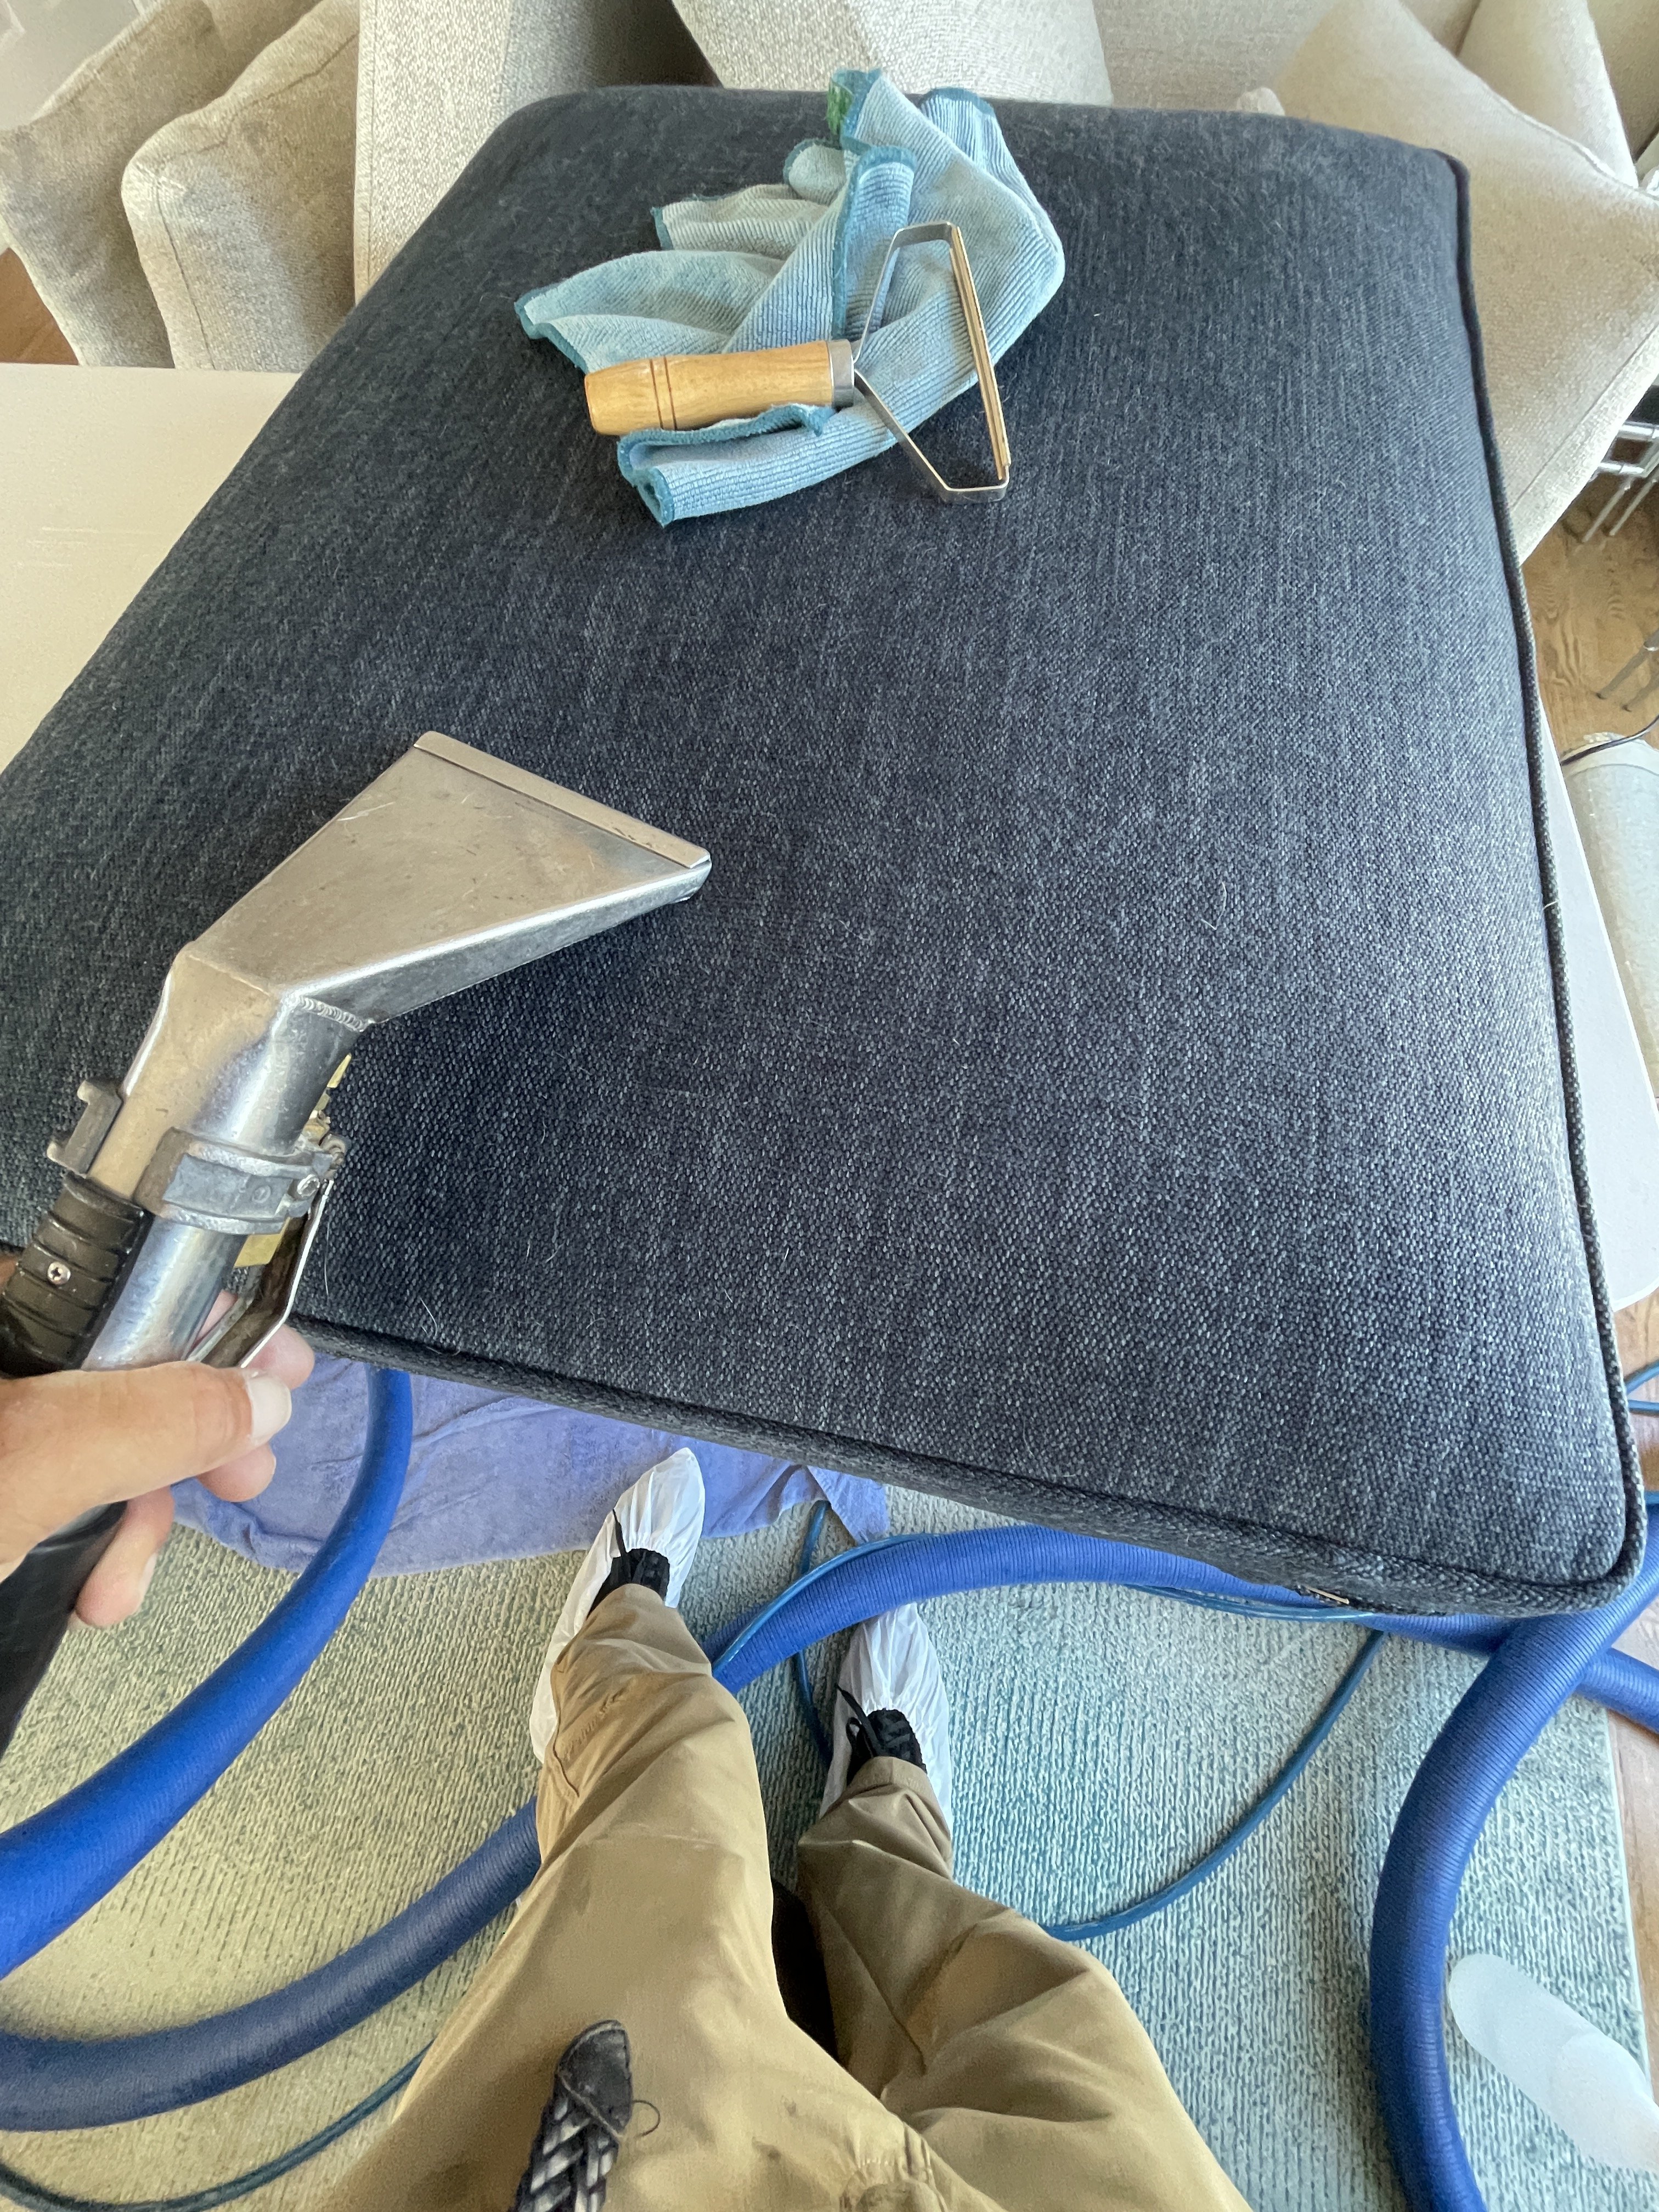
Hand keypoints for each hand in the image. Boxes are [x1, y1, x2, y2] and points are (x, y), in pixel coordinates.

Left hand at [0, 1257, 312, 1624]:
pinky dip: (89, 1555)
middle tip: (237, 1476)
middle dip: (185, 1451)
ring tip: (116, 1579)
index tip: (279, 1374)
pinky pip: (63, 1507)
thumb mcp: (31, 1461)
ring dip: (134, 1528)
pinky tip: (85, 1591)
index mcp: (3, 1313)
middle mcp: (1, 1367)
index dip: (217, 1332)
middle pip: (131, 1381)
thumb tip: (258, 1400)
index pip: (135, 1288)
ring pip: (101, 1456)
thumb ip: (152, 1422)